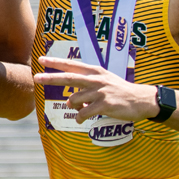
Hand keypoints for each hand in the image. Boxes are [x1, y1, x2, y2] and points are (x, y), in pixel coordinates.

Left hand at [35, 56, 158, 123]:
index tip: (41, 59)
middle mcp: (96, 79)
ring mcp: (101, 92)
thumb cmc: (119, 91)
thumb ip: (85, 87)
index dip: (56, 62)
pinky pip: (83, 113)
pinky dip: (80, 118)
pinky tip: (82, 119)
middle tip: (36, 78)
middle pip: (69, 78)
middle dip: (51, 78)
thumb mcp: (104, 81)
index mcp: (95, 72)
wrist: (142, 100)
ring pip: (74, 100)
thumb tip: (68, 100)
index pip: (72, 65)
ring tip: (82, 110)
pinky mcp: (105, 105)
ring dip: (74, 107)